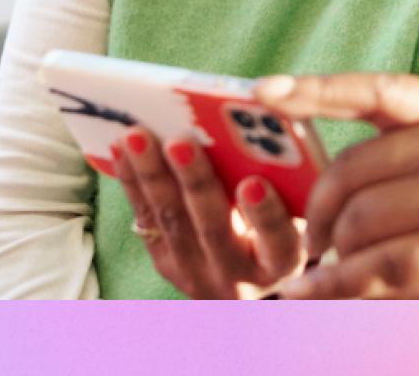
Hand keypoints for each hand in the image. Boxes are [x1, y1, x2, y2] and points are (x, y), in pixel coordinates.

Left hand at [111, 126, 305, 298]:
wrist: (246, 283)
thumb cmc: (279, 233)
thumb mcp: (296, 220)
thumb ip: (286, 190)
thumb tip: (261, 136)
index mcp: (281, 263)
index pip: (277, 242)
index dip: (265, 214)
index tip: (252, 183)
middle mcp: (238, 277)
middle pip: (213, 228)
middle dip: (195, 181)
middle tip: (180, 143)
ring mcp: (196, 274)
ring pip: (171, 221)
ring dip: (152, 175)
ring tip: (138, 136)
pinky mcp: (166, 263)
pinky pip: (146, 221)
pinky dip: (133, 182)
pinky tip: (123, 150)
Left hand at [254, 73, 418, 299]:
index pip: (374, 90)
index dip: (313, 90)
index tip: (260, 92)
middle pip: (348, 174)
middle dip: (319, 213)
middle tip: (313, 239)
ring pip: (355, 225)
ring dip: (329, 257)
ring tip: (324, 272)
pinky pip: (375, 271)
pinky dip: (336, 289)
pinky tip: (315, 296)